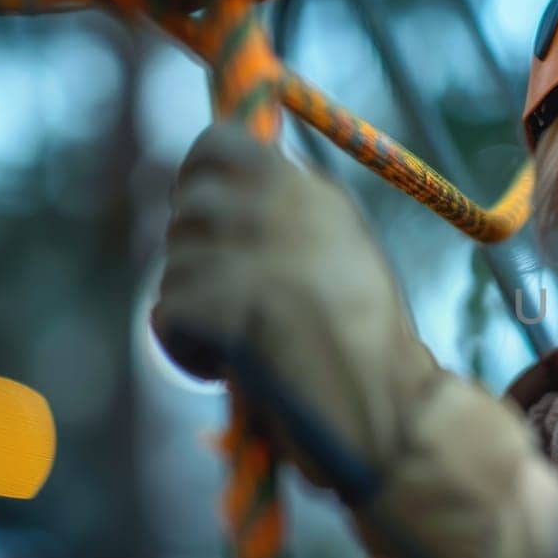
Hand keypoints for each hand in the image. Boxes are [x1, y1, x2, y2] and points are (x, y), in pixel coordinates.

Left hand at [153, 124, 557, 557]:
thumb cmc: (368, 354)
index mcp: (316, 194)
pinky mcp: (222, 300)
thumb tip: (206, 199)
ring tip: (250, 347)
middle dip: (197, 253)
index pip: (217, 145)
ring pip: (174, 265)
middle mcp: (283, 206)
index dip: (200, 184)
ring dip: (197, 310)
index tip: (213, 226)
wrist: (391, 412)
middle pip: (187, 204)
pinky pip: (166, 314)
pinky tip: (232, 370)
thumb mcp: (337, 261)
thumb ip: (282, 225)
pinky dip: (189, 351)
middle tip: (234, 303)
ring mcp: (252, 251)